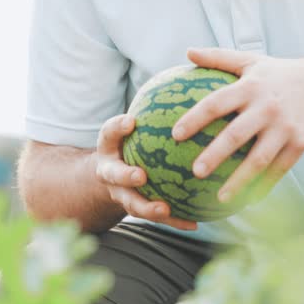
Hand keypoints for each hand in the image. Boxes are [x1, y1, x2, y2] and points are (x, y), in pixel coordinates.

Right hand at [94, 114, 197, 231]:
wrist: (112, 173)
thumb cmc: (130, 141)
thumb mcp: (132, 125)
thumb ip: (151, 109)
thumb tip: (186, 80)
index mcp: (108, 147)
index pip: (108, 134)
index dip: (117, 127)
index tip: (130, 121)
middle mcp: (110, 172)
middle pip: (114, 175)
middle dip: (125, 176)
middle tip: (140, 175)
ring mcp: (122, 193)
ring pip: (132, 204)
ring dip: (148, 208)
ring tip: (165, 209)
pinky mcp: (138, 209)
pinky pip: (157, 217)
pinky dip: (175, 221)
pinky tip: (195, 223)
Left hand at [171, 47, 303, 204]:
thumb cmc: (279, 74)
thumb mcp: (251, 61)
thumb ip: (219, 57)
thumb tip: (188, 51)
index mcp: (250, 87)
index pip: (216, 103)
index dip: (195, 118)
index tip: (175, 135)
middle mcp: (266, 108)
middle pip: (236, 135)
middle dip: (215, 155)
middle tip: (195, 172)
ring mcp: (285, 128)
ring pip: (258, 159)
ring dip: (239, 181)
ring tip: (219, 198)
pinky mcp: (299, 144)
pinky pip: (279, 170)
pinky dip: (264, 186)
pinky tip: (249, 200)